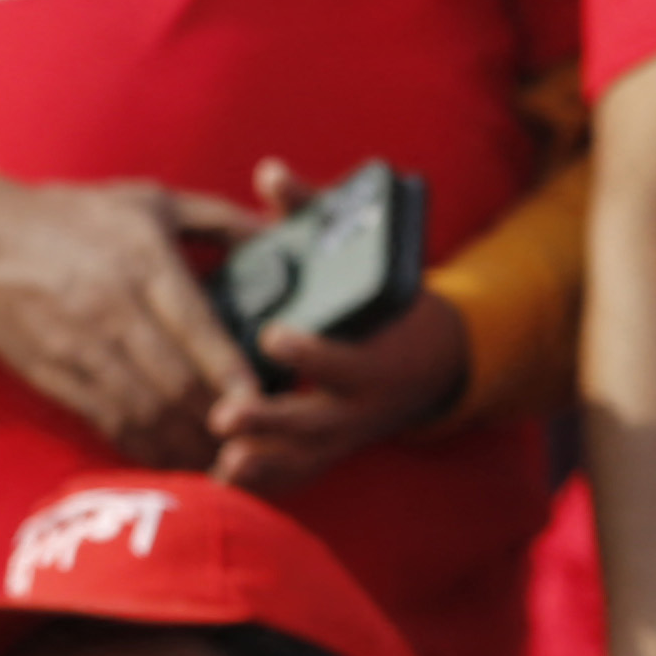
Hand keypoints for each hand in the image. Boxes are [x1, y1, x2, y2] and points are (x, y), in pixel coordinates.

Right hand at [0, 173, 265, 466]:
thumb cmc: (75, 217)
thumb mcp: (149, 200)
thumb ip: (219, 220)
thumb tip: (279, 233)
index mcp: (142, 260)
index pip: (197, 328)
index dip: (233, 374)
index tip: (264, 402)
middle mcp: (111, 307)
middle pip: (176, 382)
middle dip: (220, 424)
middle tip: (256, 446)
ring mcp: (80, 347)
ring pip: (146, 413)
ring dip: (188, 446)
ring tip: (226, 466)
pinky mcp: (56, 377)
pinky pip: (110, 424)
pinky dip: (148, 450)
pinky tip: (177, 460)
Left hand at [214, 162, 473, 495]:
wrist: (433, 362)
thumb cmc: (387, 303)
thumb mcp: (366, 254)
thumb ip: (316, 214)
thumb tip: (269, 173)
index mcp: (378, 356)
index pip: (346, 360)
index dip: (311, 352)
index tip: (272, 335)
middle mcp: (365, 405)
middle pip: (317, 423)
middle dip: (271, 423)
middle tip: (225, 415)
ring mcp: (347, 435)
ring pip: (305, 460)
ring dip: (263, 464)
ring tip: (222, 462)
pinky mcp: (331, 453)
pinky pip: (296, 477)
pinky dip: (263, 483)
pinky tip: (222, 482)